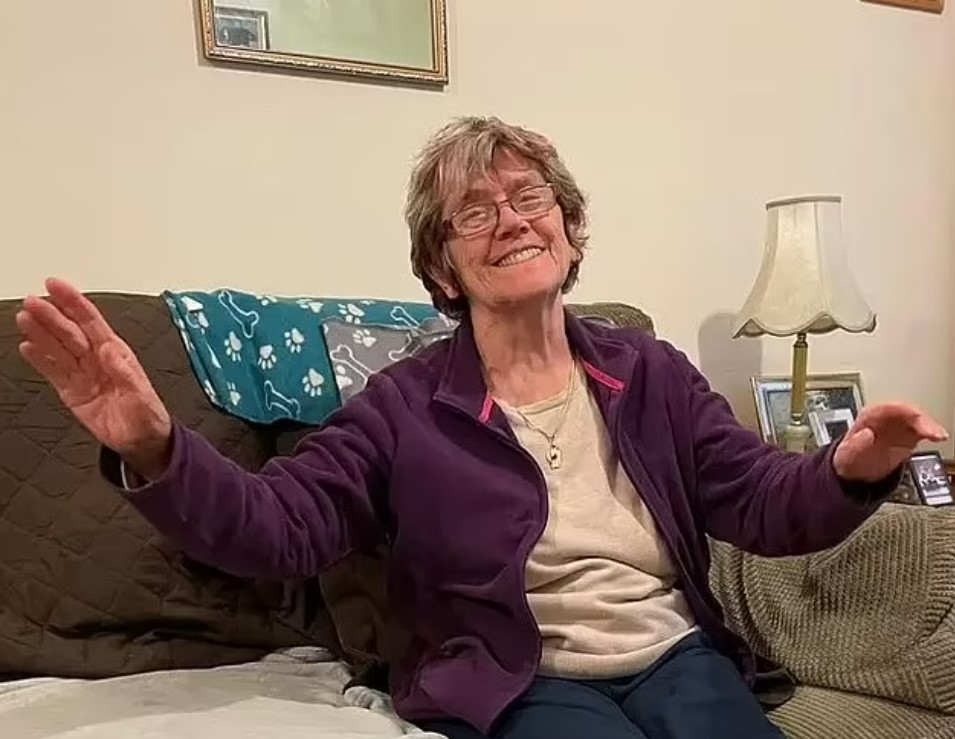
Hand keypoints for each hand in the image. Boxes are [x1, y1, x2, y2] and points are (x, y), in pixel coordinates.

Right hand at [16, 278, 172, 478]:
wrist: (142, 441)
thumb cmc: (147, 415)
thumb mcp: (141, 395)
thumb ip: (125, 373)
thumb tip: (111, 352)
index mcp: (116, 354)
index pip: (91, 322)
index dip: (74, 303)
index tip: (57, 286)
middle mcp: (97, 360)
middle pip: (70, 332)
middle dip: (52, 316)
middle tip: (32, 302)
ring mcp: (83, 374)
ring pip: (58, 348)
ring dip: (41, 332)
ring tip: (24, 318)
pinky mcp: (72, 391)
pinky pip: (53, 371)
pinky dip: (39, 359)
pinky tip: (27, 346)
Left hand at [833, 402, 948, 481]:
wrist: (854, 471)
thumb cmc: (848, 459)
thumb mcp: (846, 454)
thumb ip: (855, 445)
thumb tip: (866, 434)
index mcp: (869, 416)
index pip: (891, 408)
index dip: (907, 412)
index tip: (918, 420)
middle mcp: (886, 418)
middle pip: (908, 413)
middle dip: (923, 420)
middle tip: (935, 433)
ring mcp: (898, 426)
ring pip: (919, 420)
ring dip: (930, 427)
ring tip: (939, 436)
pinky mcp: (908, 436)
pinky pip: (923, 431)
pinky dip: (931, 433)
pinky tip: (937, 438)